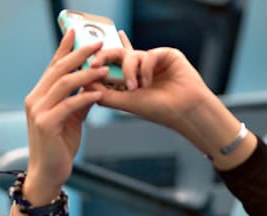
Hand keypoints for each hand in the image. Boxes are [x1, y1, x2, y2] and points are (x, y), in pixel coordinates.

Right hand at [21, 30, 109, 203]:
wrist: (48, 174)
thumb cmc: (59, 147)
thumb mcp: (72, 118)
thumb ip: (80, 100)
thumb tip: (95, 84)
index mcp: (38, 96)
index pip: (53, 66)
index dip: (64, 48)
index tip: (76, 32)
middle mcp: (34, 100)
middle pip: (58, 70)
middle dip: (79, 54)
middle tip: (98, 44)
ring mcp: (38, 112)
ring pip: (63, 84)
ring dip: (86, 74)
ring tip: (105, 68)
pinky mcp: (45, 125)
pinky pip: (68, 104)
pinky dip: (85, 97)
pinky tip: (99, 93)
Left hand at [94, 36, 239, 156]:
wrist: (183, 109)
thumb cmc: (156, 109)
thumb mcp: (125, 102)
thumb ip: (105, 94)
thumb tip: (83, 86)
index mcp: (128, 79)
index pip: (109, 66)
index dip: (97, 63)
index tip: (85, 67)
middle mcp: (139, 68)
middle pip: (116, 54)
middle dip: (103, 57)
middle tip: (94, 63)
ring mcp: (152, 60)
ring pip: (130, 55)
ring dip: (129, 71)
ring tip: (135, 88)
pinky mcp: (165, 54)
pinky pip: (147, 55)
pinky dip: (144, 69)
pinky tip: (149, 82)